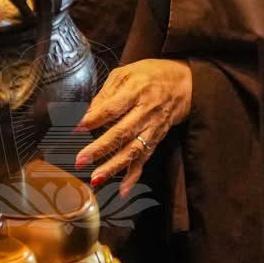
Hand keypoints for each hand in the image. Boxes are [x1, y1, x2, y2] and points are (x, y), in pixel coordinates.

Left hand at [73, 59, 191, 191]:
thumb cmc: (152, 75)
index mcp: (137, 90)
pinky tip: (122, 190)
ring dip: (114, 166)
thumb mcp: (127, 72)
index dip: (95, 118)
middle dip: (101, 148)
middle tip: (81, 160)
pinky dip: (134, 176)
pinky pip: (145, 159)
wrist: (185, 83)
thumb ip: (107, 92)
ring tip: (96, 178)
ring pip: (133, 150)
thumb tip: (89, 113)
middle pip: (122, 132)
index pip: (113, 107)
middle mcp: (146, 111)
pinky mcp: (157, 139)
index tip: (78, 127)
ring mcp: (153, 128)